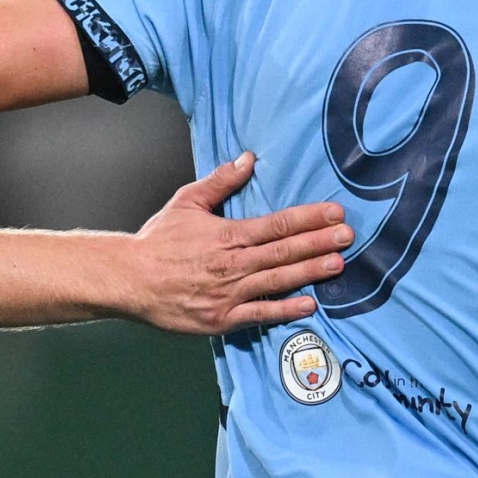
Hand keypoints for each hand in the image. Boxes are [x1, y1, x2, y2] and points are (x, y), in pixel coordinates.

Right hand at [122, 153, 350, 334]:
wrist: (129, 279)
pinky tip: (309, 304)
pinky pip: (260, 314)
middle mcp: (233, 264)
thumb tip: (247, 159)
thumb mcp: (186, 202)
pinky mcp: (222, 318)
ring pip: (278, 280)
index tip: (335, 213)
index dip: (309, 218)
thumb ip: (220, 182)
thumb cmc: (157, 241)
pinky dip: (285, 310)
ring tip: (339, 265)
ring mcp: (229, 293)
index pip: (277, 224)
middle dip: (320, 243)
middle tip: (348, 237)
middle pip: (285, 251)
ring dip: (310, 272)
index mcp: (227, 234)